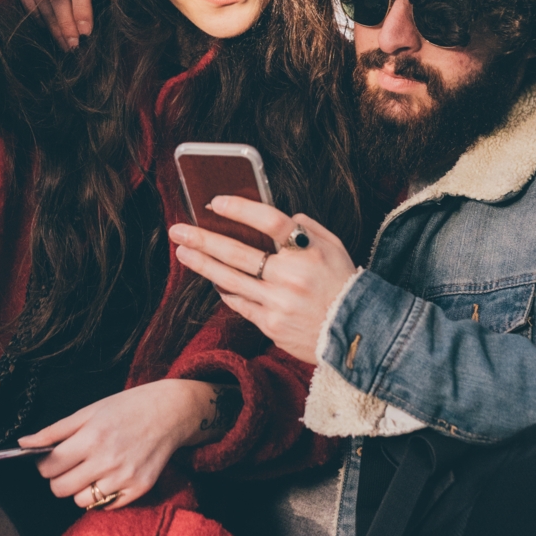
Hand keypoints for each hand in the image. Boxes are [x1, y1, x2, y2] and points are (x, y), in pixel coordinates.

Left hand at [18, 379, 226, 509]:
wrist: (170, 412)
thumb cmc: (126, 408)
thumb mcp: (89, 411)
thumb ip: (54, 431)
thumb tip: (23, 443)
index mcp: (91, 437)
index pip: (49, 467)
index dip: (44, 465)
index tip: (50, 460)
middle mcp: (107, 460)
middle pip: (61, 489)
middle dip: (58, 479)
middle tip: (68, 467)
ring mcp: (125, 478)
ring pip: (81, 501)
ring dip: (80, 489)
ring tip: (91, 471)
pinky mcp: (139, 489)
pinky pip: (106, 505)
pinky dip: (102, 495)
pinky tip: (110, 476)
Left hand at [170, 198, 357, 363]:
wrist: (356, 333)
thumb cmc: (343, 284)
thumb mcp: (335, 247)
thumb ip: (307, 228)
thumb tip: (281, 216)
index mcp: (308, 252)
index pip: (270, 222)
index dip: (241, 209)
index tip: (216, 202)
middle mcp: (290, 277)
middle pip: (238, 253)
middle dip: (203, 239)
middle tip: (179, 229)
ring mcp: (278, 303)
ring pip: (230, 280)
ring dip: (203, 264)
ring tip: (183, 251)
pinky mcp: (271, 326)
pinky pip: (240, 304)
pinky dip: (225, 291)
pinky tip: (213, 280)